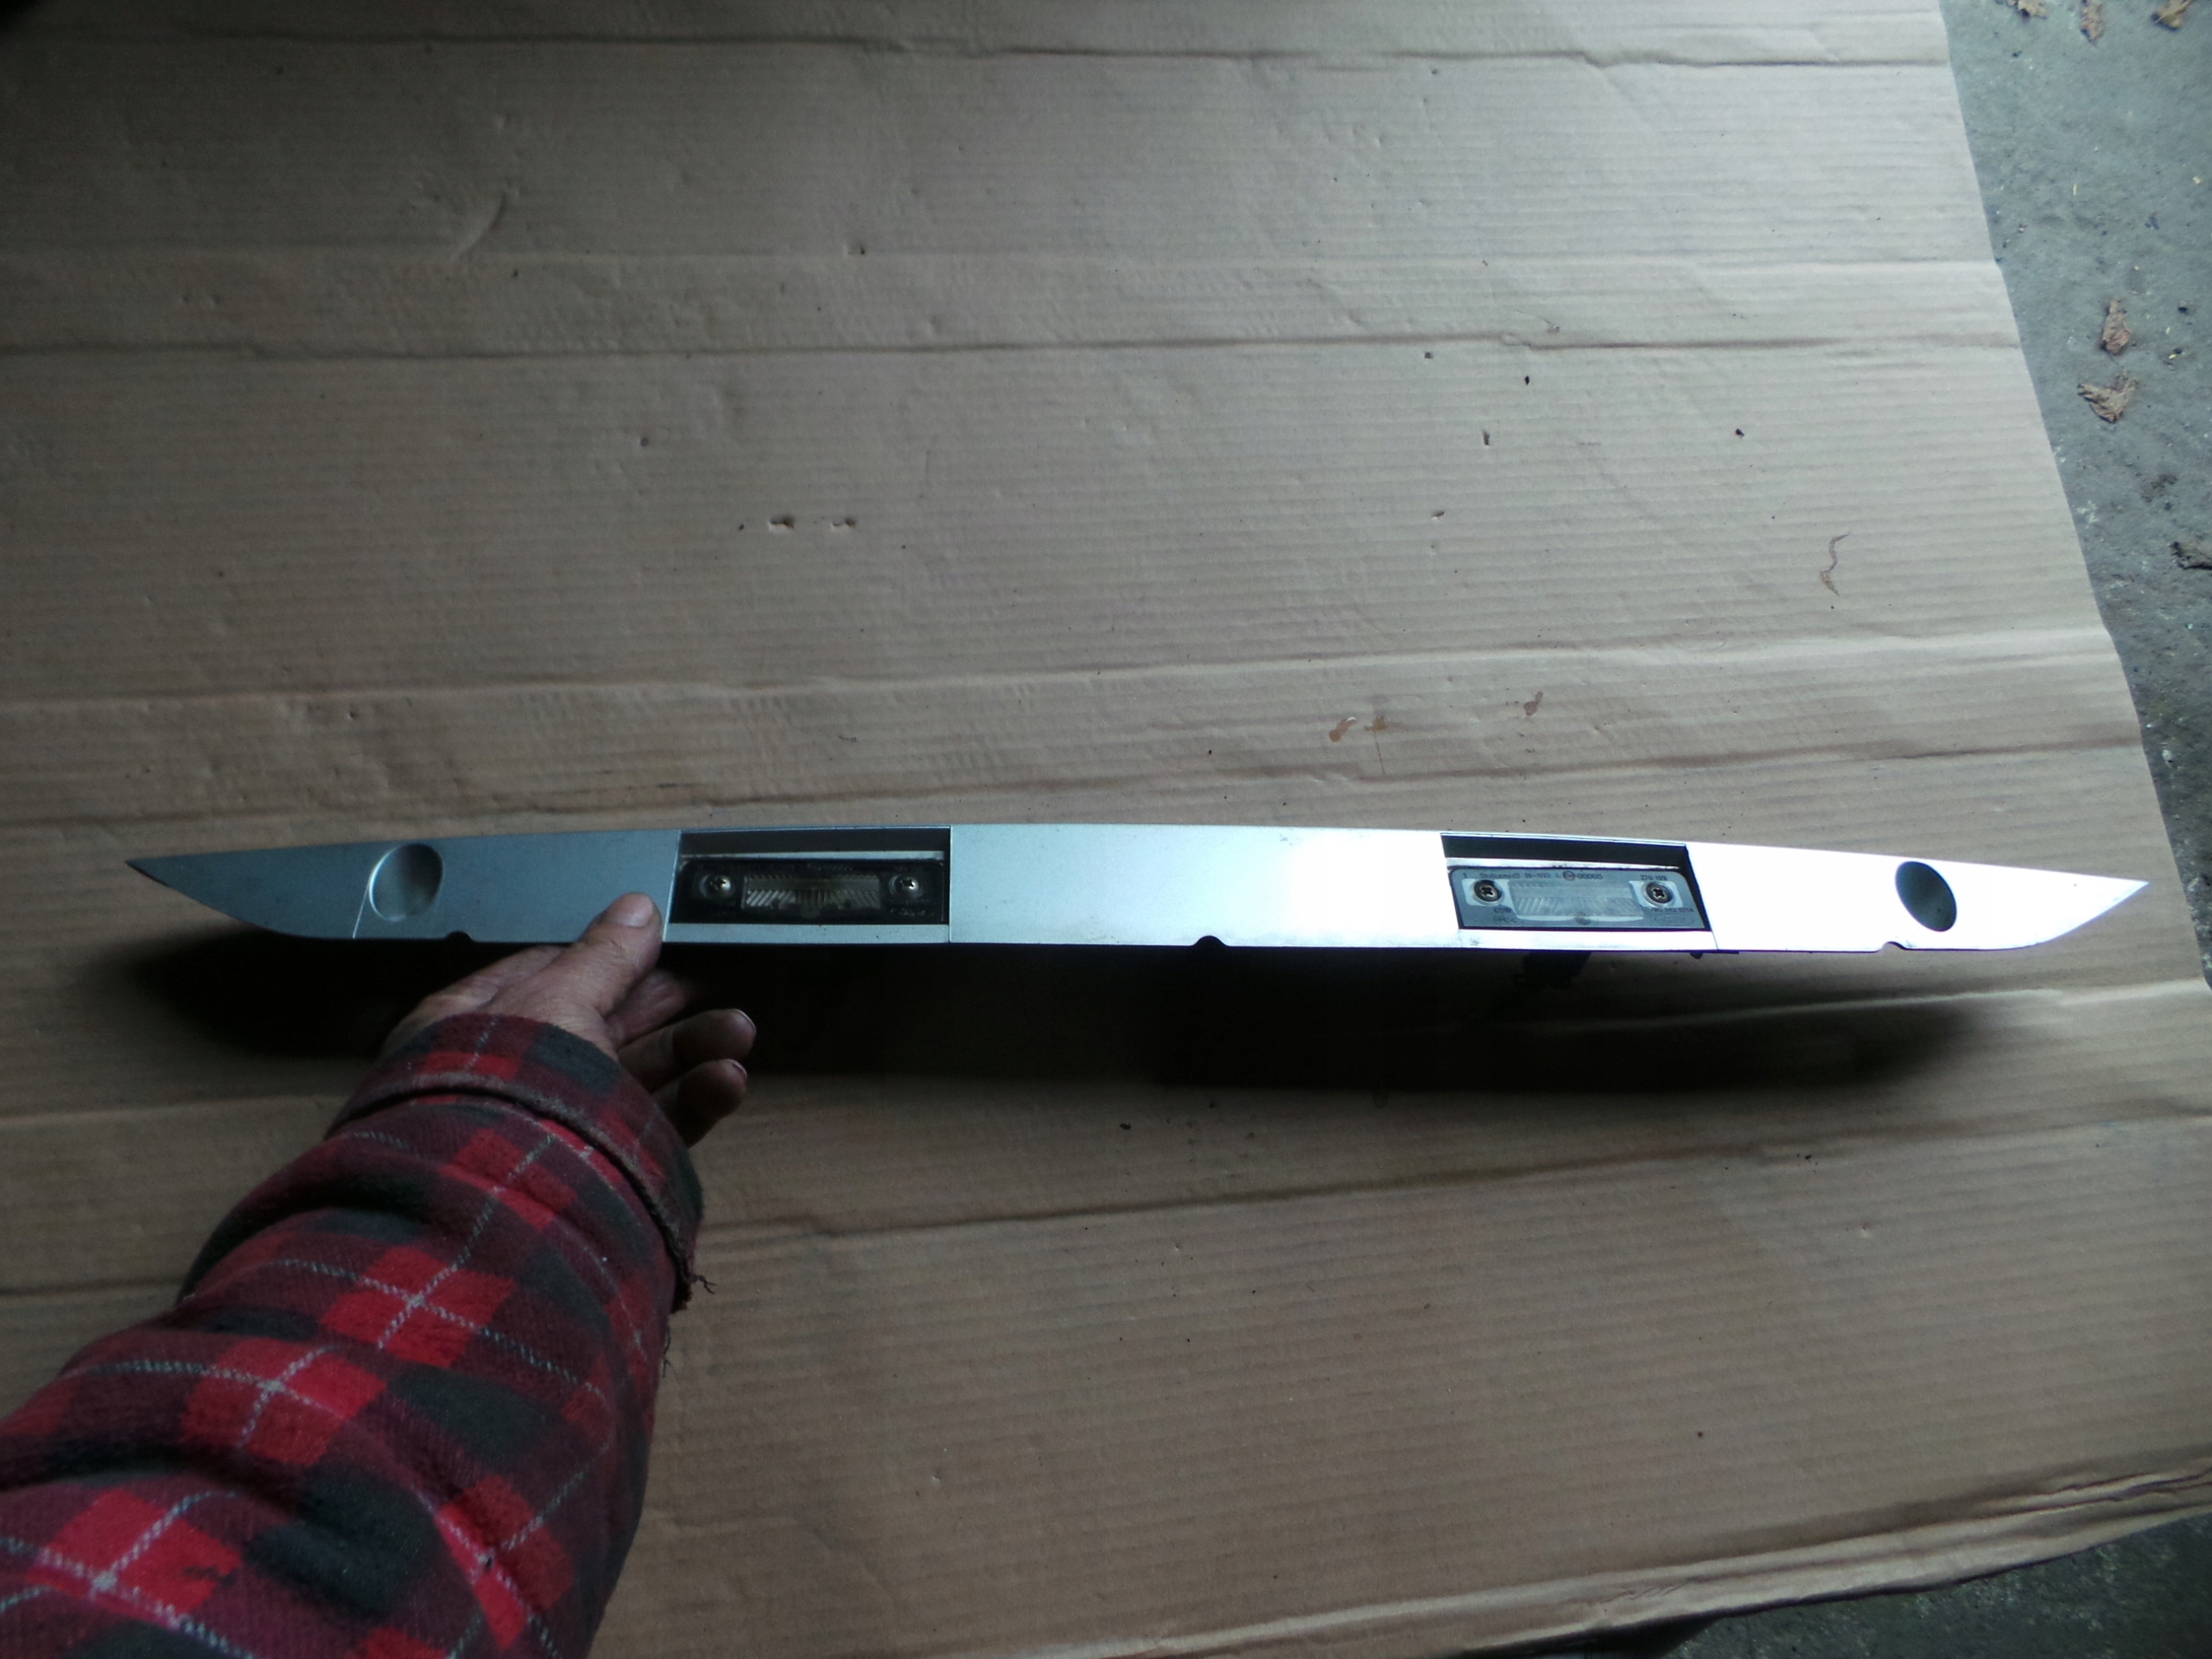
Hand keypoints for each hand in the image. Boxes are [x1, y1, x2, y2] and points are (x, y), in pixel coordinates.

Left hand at [383, 892, 753, 1145]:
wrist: (509, 1206)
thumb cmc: (506, 1093)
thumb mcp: (556, 999)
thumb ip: (603, 955)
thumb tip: (639, 908)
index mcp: (475, 1029)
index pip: (545, 978)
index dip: (605, 959)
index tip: (657, 947)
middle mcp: (514, 1079)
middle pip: (602, 1027)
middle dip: (665, 1005)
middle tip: (712, 987)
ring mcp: (559, 1128)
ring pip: (636, 1079)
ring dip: (692, 1051)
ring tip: (739, 1033)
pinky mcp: (601, 1172)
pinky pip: (653, 1129)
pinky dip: (693, 1102)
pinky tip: (726, 1080)